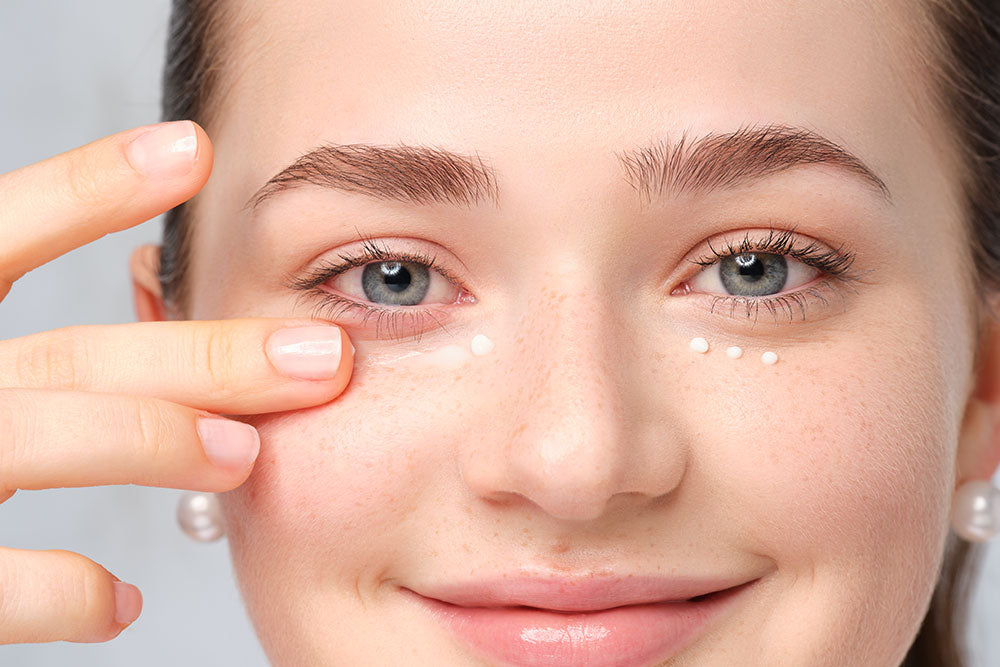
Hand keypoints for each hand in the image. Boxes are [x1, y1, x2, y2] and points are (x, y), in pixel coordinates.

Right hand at [0, 122, 353, 643]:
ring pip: (37, 438)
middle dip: (201, 356)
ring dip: (154, 442)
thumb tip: (160, 330)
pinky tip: (122, 602)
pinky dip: (66, 592)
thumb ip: (30, 358)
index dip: (86, 189)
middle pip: (65, 356)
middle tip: (319, 358)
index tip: (191, 150)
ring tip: (245, 453)